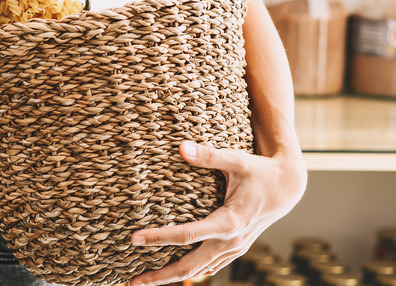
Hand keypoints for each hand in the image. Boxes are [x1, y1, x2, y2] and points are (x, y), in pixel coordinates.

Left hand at [129, 140, 306, 285]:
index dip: (159, 237)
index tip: (134, 238)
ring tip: (144, 280)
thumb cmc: (260, 171)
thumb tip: (181, 147)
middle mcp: (231, 241)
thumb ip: (209, 156)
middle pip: (190, 266)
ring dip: (172, 277)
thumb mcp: (236, 160)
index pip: (187, 235)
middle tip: (133, 281)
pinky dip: (191, 272)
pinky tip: (172, 274)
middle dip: (161, 276)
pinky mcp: (234, 249)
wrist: (287, 187)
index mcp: (229, 222)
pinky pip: (209, 267)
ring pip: (199, 271)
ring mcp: (234, 249)